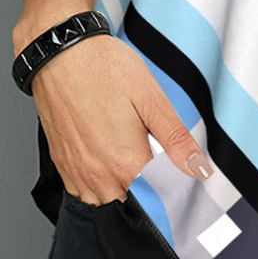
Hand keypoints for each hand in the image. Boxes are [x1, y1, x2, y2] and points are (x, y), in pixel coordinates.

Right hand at [26, 31, 213, 203]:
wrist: (58, 52)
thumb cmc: (102, 68)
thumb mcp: (151, 98)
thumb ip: (176, 140)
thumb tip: (200, 169)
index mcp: (125, 162)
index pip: (158, 201)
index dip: (174, 194)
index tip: (183, 182)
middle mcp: (98, 175)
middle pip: (133, 206)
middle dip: (151, 196)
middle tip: (161, 168)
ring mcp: (77, 173)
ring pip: (108, 203)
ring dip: (126, 193)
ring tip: (136, 163)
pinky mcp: (63, 166)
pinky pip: (86, 194)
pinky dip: (102, 187)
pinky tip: (112, 163)